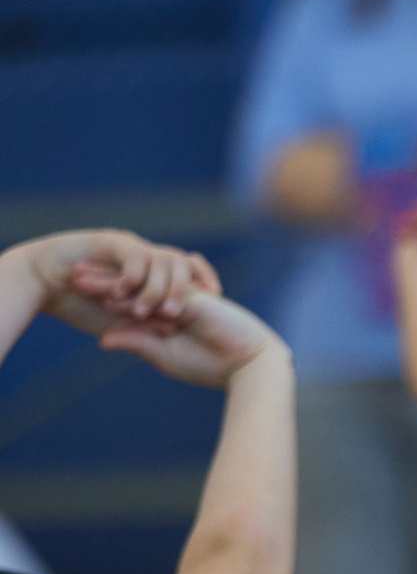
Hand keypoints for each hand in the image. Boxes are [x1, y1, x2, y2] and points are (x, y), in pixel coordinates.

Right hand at [10, 229, 216, 325]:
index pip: (191, 270)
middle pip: (181, 262)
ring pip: (160, 259)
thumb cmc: (81, 304)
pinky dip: (132, 277)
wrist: (44, 283)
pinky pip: (133, 257)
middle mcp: (146, 255)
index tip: (216, 303)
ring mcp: (129, 246)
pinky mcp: (110, 243)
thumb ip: (144, 323)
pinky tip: (122, 295)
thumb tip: (172, 330)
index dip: (205, 283)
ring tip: (149, 310)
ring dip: (157, 287)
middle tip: (177, 313)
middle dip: (184, 288)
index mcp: (154, 272)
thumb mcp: (120, 318)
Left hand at [97, 293, 282, 387]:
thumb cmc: (211, 366)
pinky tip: (113, 293)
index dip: (107, 294)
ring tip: (81, 277)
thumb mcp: (164, 355)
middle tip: (72, 272)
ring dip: (111, 281)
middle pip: (133, 286)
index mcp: (166, 317)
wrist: (249, 367)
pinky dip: (137, 294)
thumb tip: (102, 339)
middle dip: (102, 279)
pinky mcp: (193, 298)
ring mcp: (181, 297)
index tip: (79, 291)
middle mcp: (171, 303)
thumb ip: (136, 341)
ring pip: (142, 285)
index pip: (132, 301)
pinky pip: (160, 292)